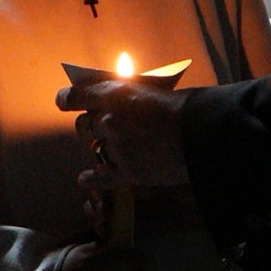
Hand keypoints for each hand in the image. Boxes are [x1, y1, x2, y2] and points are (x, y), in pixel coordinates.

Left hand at [58, 75, 189, 198]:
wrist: (208, 135)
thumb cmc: (186, 108)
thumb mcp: (152, 91)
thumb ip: (127, 98)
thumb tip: (110, 105)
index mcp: (116, 93)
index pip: (77, 95)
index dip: (67, 98)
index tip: (62, 101)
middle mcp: (111, 120)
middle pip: (84, 126)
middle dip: (90, 127)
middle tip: (99, 129)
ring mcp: (118, 148)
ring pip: (95, 150)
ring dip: (101, 149)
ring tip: (111, 149)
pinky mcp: (129, 172)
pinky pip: (100, 177)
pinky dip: (92, 178)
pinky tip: (85, 179)